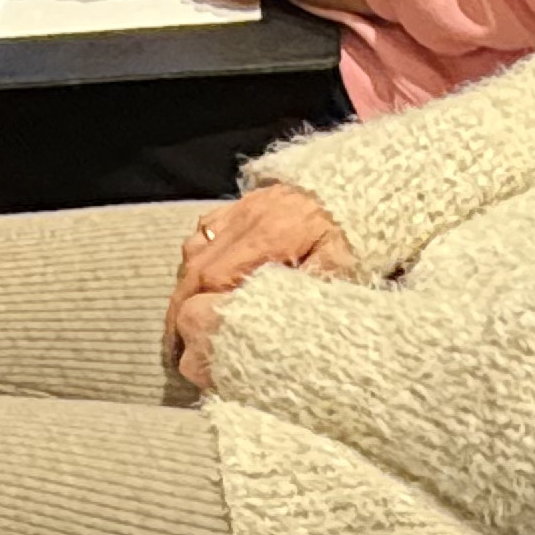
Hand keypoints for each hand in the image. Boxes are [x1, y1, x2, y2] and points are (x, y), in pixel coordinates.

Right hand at [164, 185, 357, 373]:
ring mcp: (241, 208)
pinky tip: (199, 279)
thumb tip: (264, 318)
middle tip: (176, 345)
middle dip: (181, 307)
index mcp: (270, 237)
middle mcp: (247, 219)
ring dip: (186, 286)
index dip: (194, 311)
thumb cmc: (353, 236)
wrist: (358, 189)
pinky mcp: (243, 203)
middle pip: (197, 266)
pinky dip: (197, 258)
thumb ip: (306, 290)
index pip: (214, 277)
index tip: (188, 343)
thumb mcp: (339, 266)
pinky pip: (206, 231)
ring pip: (196, 249)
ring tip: (183, 319)